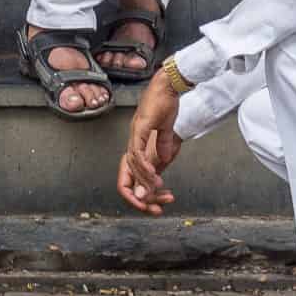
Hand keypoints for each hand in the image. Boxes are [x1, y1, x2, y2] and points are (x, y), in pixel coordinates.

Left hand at [117, 73, 182, 214]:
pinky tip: (153, 175)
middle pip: (126, 176)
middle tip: (152, 207)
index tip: (151, 205)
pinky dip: (144, 165)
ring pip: (132, 165)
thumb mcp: (166, 138)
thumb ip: (161, 153)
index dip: (136, 193)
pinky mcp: (140, 127)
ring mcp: (134, 135)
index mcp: (136, 147)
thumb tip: (161, 167)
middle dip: (139, 195)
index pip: (128, 176)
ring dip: (145, 180)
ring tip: (158, 190)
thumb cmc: (165, 109)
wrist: (169, 88)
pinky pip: (137, 151)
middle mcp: (131, 142)